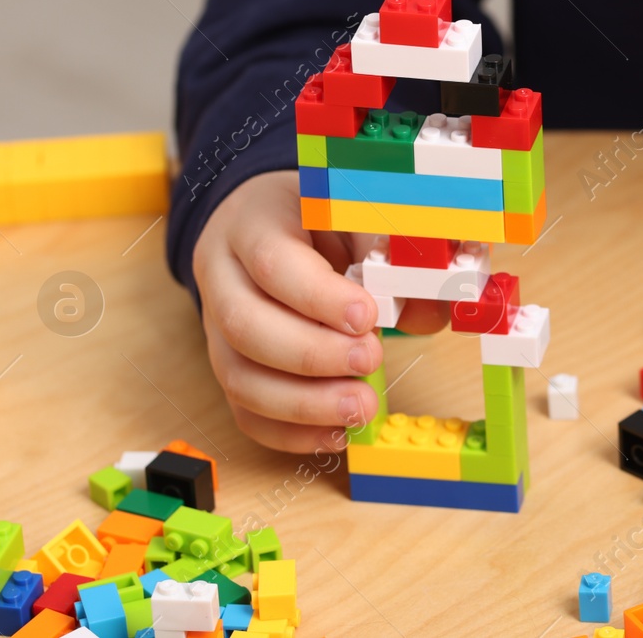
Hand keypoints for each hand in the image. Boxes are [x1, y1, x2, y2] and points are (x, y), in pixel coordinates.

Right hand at [192, 171, 448, 451]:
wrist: (264, 219)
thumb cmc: (313, 214)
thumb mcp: (351, 209)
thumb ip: (388, 250)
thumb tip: (426, 312)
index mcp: (253, 224)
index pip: (272, 264)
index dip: (318, 298)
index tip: (368, 318)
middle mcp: (223, 276)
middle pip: (245, 326)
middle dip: (312, 355)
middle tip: (370, 361)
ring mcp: (216, 325)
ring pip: (238, 376)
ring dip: (302, 405)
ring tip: (359, 408)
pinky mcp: (227, 363)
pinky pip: (243, 409)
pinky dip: (289, 432)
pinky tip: (336, 433)